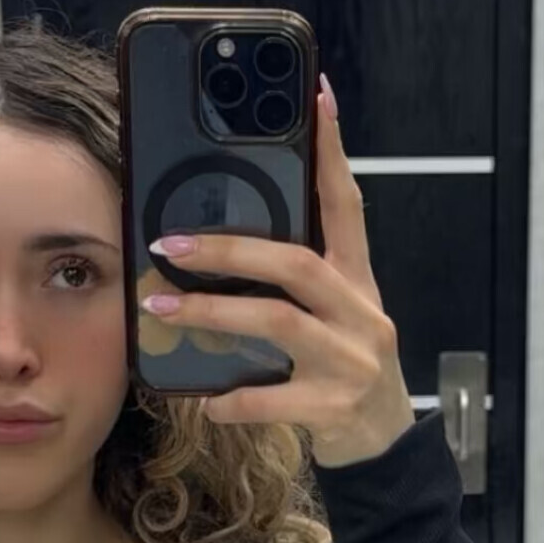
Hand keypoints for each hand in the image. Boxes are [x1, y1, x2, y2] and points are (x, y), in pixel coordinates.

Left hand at [140, 72, 416, 468]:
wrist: (384, 442)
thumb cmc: (343, 363)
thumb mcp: (334, 311)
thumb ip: (297, 274)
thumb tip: (222, 233)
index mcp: (358, 278)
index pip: (347, 204)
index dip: (332, 151)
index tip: (314, 100)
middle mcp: (361, 312)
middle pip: (297, 264)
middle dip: (229, 251)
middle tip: (169, 245)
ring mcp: (352, 361)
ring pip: (279, 323)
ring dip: (212, 315)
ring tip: (159, 309)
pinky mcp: (336, 408)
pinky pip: (273, 400)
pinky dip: (232, 399)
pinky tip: (202, 399)